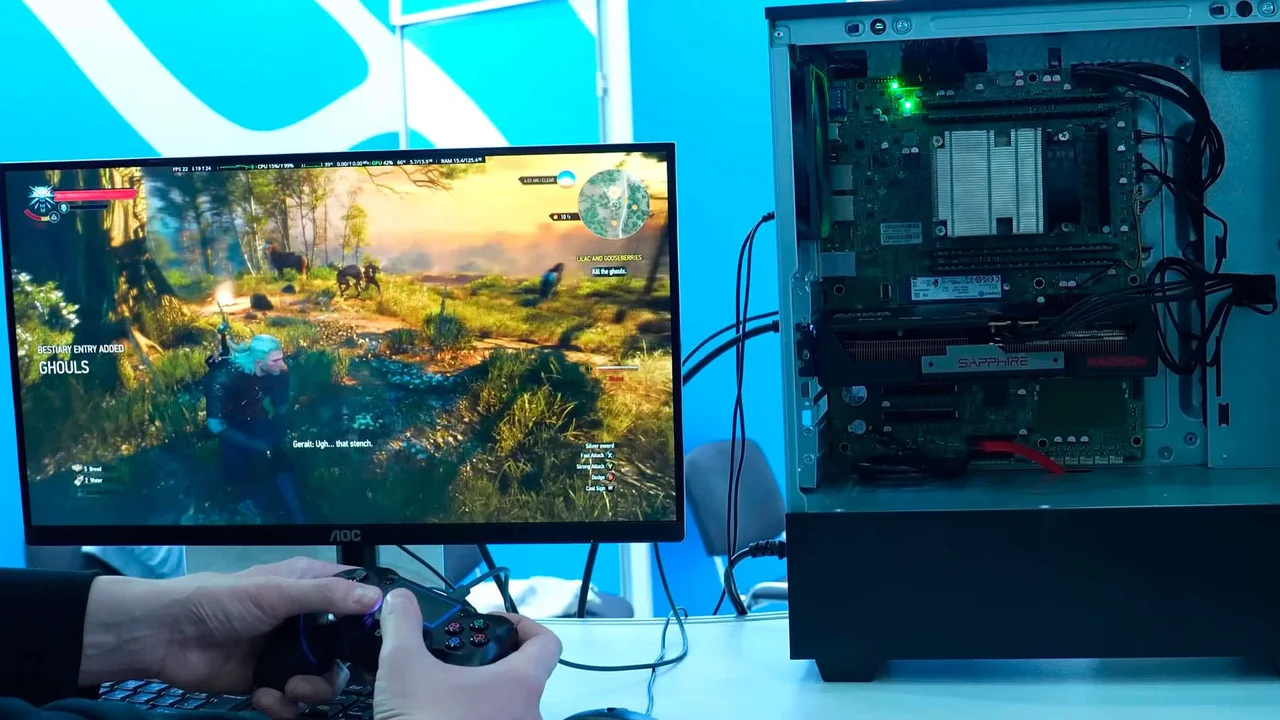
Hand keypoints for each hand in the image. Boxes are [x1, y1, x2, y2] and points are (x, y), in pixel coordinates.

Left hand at [82, 557, 381, 718]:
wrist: (166, 637)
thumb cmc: (222, 600)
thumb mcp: (276, 592)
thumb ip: (326, 596)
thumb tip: (378, 599)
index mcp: (310, 587)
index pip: (356, 597)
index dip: (372, 616)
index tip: (385, 637)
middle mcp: (304, 620)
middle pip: (345, 649)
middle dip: (338, 668)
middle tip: (323, 676)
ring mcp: (286, 653)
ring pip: (322, 679)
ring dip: (311, 691)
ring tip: (290, 691)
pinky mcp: (267, 681)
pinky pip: (292, 701)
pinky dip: (282, 704)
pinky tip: (262, 697)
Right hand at [373, 589, 561, 719]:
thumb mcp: (403, 668)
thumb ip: (402, 626)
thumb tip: (399, 601)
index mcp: (521, 684)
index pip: (547, 643)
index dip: (523, 626)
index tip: (494, 624)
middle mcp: (530, 715)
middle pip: (523, 678)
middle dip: (490, 667)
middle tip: (456, 662)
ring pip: (507, 710)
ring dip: (481, 699)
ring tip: (442, 694)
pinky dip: (475, 719)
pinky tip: (442, 718)